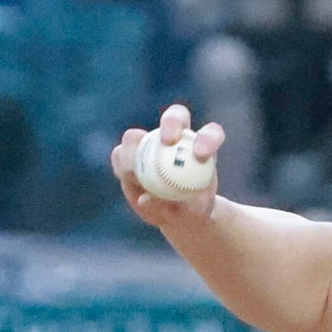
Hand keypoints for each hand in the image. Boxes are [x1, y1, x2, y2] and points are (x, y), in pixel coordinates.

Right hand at [113, 104, 225, 227]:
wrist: (178, 215)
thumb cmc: (193, 212)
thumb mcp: (193, 215)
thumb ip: (177, 208)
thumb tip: (146, 199)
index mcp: (203, 147)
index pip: (210, 134)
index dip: (206, 139)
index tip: (200, 155)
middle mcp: (179, 137)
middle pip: (176, 116)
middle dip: (171, 123)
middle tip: (167, 141)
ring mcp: (151, 144)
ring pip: (137, 136)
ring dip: (132, 150)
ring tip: (133, 173)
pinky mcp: (131, 155)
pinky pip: (120, 154)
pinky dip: (122, 166)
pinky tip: (127, 179)